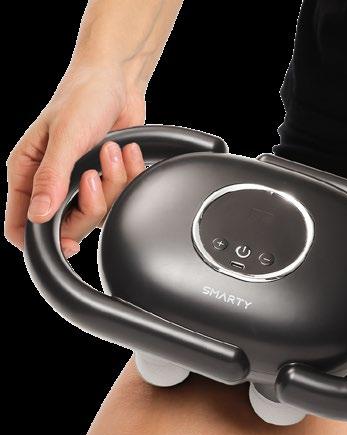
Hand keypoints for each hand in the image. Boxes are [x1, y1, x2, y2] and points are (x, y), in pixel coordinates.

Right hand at [5, 63, 145, 255]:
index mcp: (27, 172)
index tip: (67, 243)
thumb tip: (38, 215)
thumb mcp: (64, 137)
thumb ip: (51, 178)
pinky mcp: (104, 180)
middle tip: (94, 174)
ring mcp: (78, 183)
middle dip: (89, 203)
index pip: (20, 224)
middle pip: (68, 226)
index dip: (39, 241)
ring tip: (111, 151)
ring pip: (97, 213)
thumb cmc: (82, 98)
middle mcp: (51, 183)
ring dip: (112, 182)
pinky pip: (118, 197)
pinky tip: (126, 152)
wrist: (118, 80)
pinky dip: (126, 175)